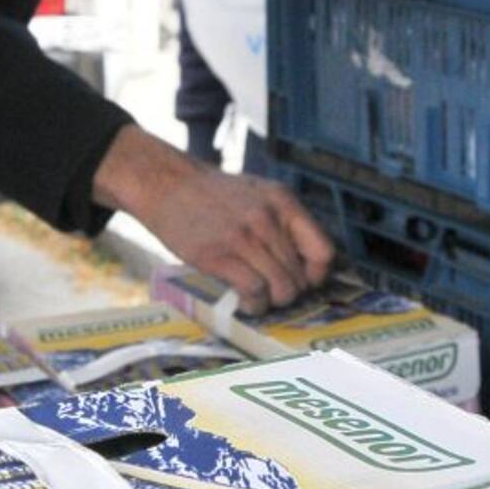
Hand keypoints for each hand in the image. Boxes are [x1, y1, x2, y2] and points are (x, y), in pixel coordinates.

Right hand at [93, 125, 333, 314]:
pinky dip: (254, 304)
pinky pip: (254, 291)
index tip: (302, 280)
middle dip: (288, 292)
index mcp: (283, 202)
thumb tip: (303, 262)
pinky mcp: (220, 255)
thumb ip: (281, 221)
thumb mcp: (256, 194)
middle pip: (300, 277)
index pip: (323, 252)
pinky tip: (245, 302)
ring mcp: (244, 237)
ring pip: (281, 288)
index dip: (316, 275)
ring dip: (271, 302)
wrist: (166, 184)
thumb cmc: (210, 194)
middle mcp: (268, 219)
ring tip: (259, 300)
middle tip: (272, 293)